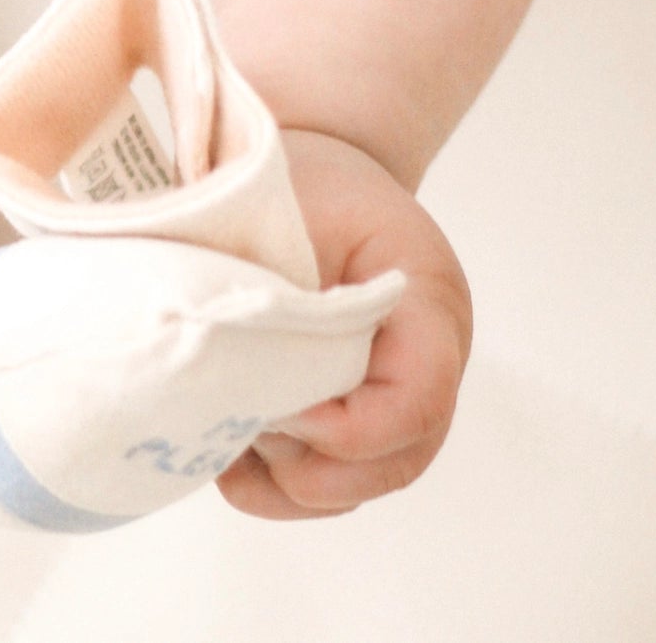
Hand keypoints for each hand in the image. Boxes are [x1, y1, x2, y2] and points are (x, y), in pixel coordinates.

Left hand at [217, 127, 472, 519]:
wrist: (322, 169)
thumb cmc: (306, 180)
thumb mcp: (297, 206)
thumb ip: (279, 284)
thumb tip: (228, 357)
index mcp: (428, 303)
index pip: (416, 399)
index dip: (344, 425)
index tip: (277, 404)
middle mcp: (429, 365)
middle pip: (392, 463)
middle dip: (309, 463)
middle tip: (239, 414)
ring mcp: (398, 400)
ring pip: (356, 486)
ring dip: (286, 477)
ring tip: (226, 427)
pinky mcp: (359, 417)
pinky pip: (328, 484)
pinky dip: (274, 484)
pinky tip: (227, 451)